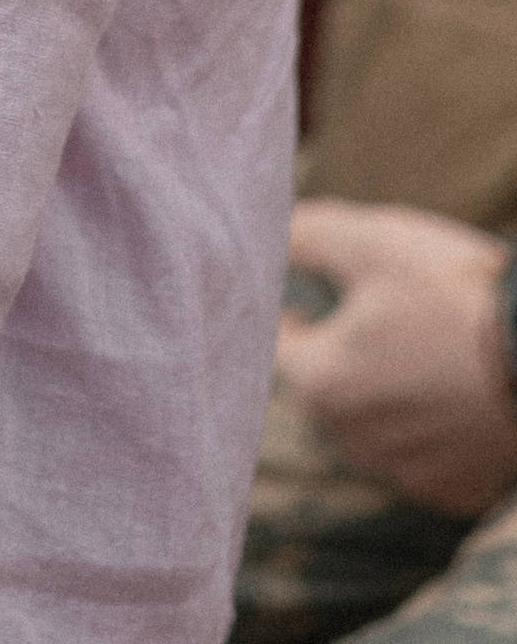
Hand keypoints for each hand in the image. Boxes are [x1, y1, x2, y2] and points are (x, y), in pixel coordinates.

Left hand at [280, 203, 516, 514]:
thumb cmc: (454, 296)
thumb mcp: (371, 242)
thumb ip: (306, 237)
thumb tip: (274, 236)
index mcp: (321, 384)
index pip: (278, 349)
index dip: (289, 315)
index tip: (306, 298)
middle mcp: (354, 441)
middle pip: (323, 393)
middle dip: (335, 356)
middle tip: (370, 320)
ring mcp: (406, 472)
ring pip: (368, 430)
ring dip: (378, 396)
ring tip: (414, 354)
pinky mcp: (452, 491)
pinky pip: (419, 458)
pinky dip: (425, 429)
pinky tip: (450, 395)